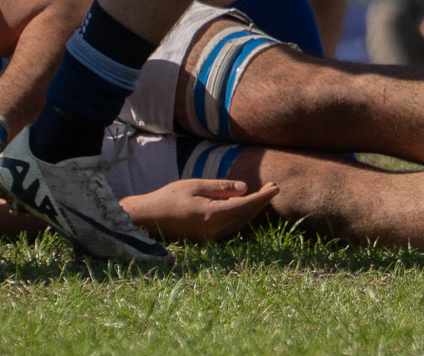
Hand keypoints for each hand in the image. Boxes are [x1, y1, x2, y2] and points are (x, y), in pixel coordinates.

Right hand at [122, 178, 279, 240]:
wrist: (147, 218)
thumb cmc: (169, 198)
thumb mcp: (196, 186)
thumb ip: (222, 188)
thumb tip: (245, 188)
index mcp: (212, 215)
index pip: (245, 205)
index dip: (263, 197)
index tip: (277, 187)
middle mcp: (214, 230)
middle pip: (245, 216)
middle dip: (261, 202)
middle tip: (273, 187)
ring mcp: (210, 237)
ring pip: (239, 222)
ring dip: (252, 209)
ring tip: (263, 193)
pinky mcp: (206, 238)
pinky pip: (230, 226)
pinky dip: (240, 215)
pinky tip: (244, 204)